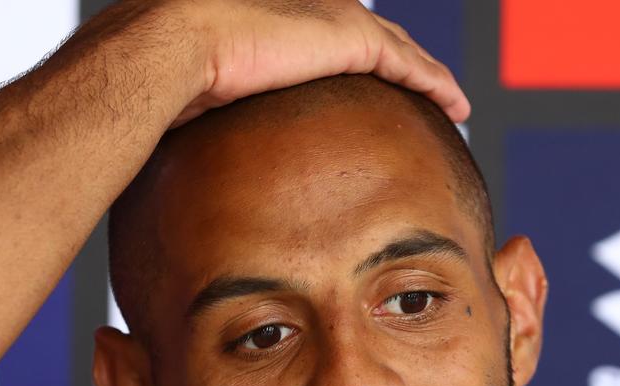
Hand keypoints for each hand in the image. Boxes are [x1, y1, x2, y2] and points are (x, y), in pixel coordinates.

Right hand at [172, 0, 469, 125]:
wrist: (170, 44)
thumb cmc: (162, 69)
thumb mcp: (191, 83)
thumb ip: (204, 98)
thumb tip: (179, 138)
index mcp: (273, 13)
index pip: (325, 33)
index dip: (348, 53)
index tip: (359, 80)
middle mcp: (310, 6)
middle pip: (370, 36)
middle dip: (397, 60)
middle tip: (418, 89)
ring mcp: (333, 19)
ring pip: (398, 50)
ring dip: (426, 76)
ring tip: (448, 101)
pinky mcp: (351, 41)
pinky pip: (411, 67)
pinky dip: (436, 85)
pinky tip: (456, 107)